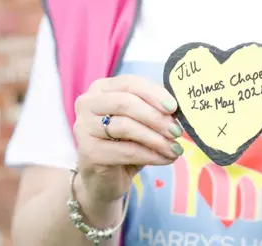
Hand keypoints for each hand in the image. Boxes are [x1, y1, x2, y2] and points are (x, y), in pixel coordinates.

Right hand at [73, 75, 183, 203]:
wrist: (106, 178)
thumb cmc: (126, 143)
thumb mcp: (141, 121)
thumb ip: (154, 108)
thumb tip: (178, 108)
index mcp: (102, 88)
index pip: (130, 83)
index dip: (154, 94)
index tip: (174, 108)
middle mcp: (87, 103)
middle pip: (126, 103)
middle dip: (156, 117)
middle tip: (177, 131)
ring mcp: (83, 127)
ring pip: (126, 127)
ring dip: (157, 139)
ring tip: (175, 149)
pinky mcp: (88, 152)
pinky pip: (126, 151)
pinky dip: (151, 155)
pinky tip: (166, 159)